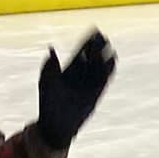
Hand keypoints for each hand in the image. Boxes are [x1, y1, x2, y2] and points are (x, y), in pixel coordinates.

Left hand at [36, 29, 114, 148]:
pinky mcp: (95, 94)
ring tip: (110, 48)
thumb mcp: (46, 83)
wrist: (56, 126)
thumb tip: (51, 49)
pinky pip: (104, 80)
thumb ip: (49, 67)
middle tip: (103, 36)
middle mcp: (80, 76)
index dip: (87, 42)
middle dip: (97, 47)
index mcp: (68, 71)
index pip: (80, 52)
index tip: (94, 31)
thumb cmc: (48, 104)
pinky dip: (108, 71)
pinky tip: (112, 61)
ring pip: (98, 67)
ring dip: (104, 57)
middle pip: (91, 57)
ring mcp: (88, 85)